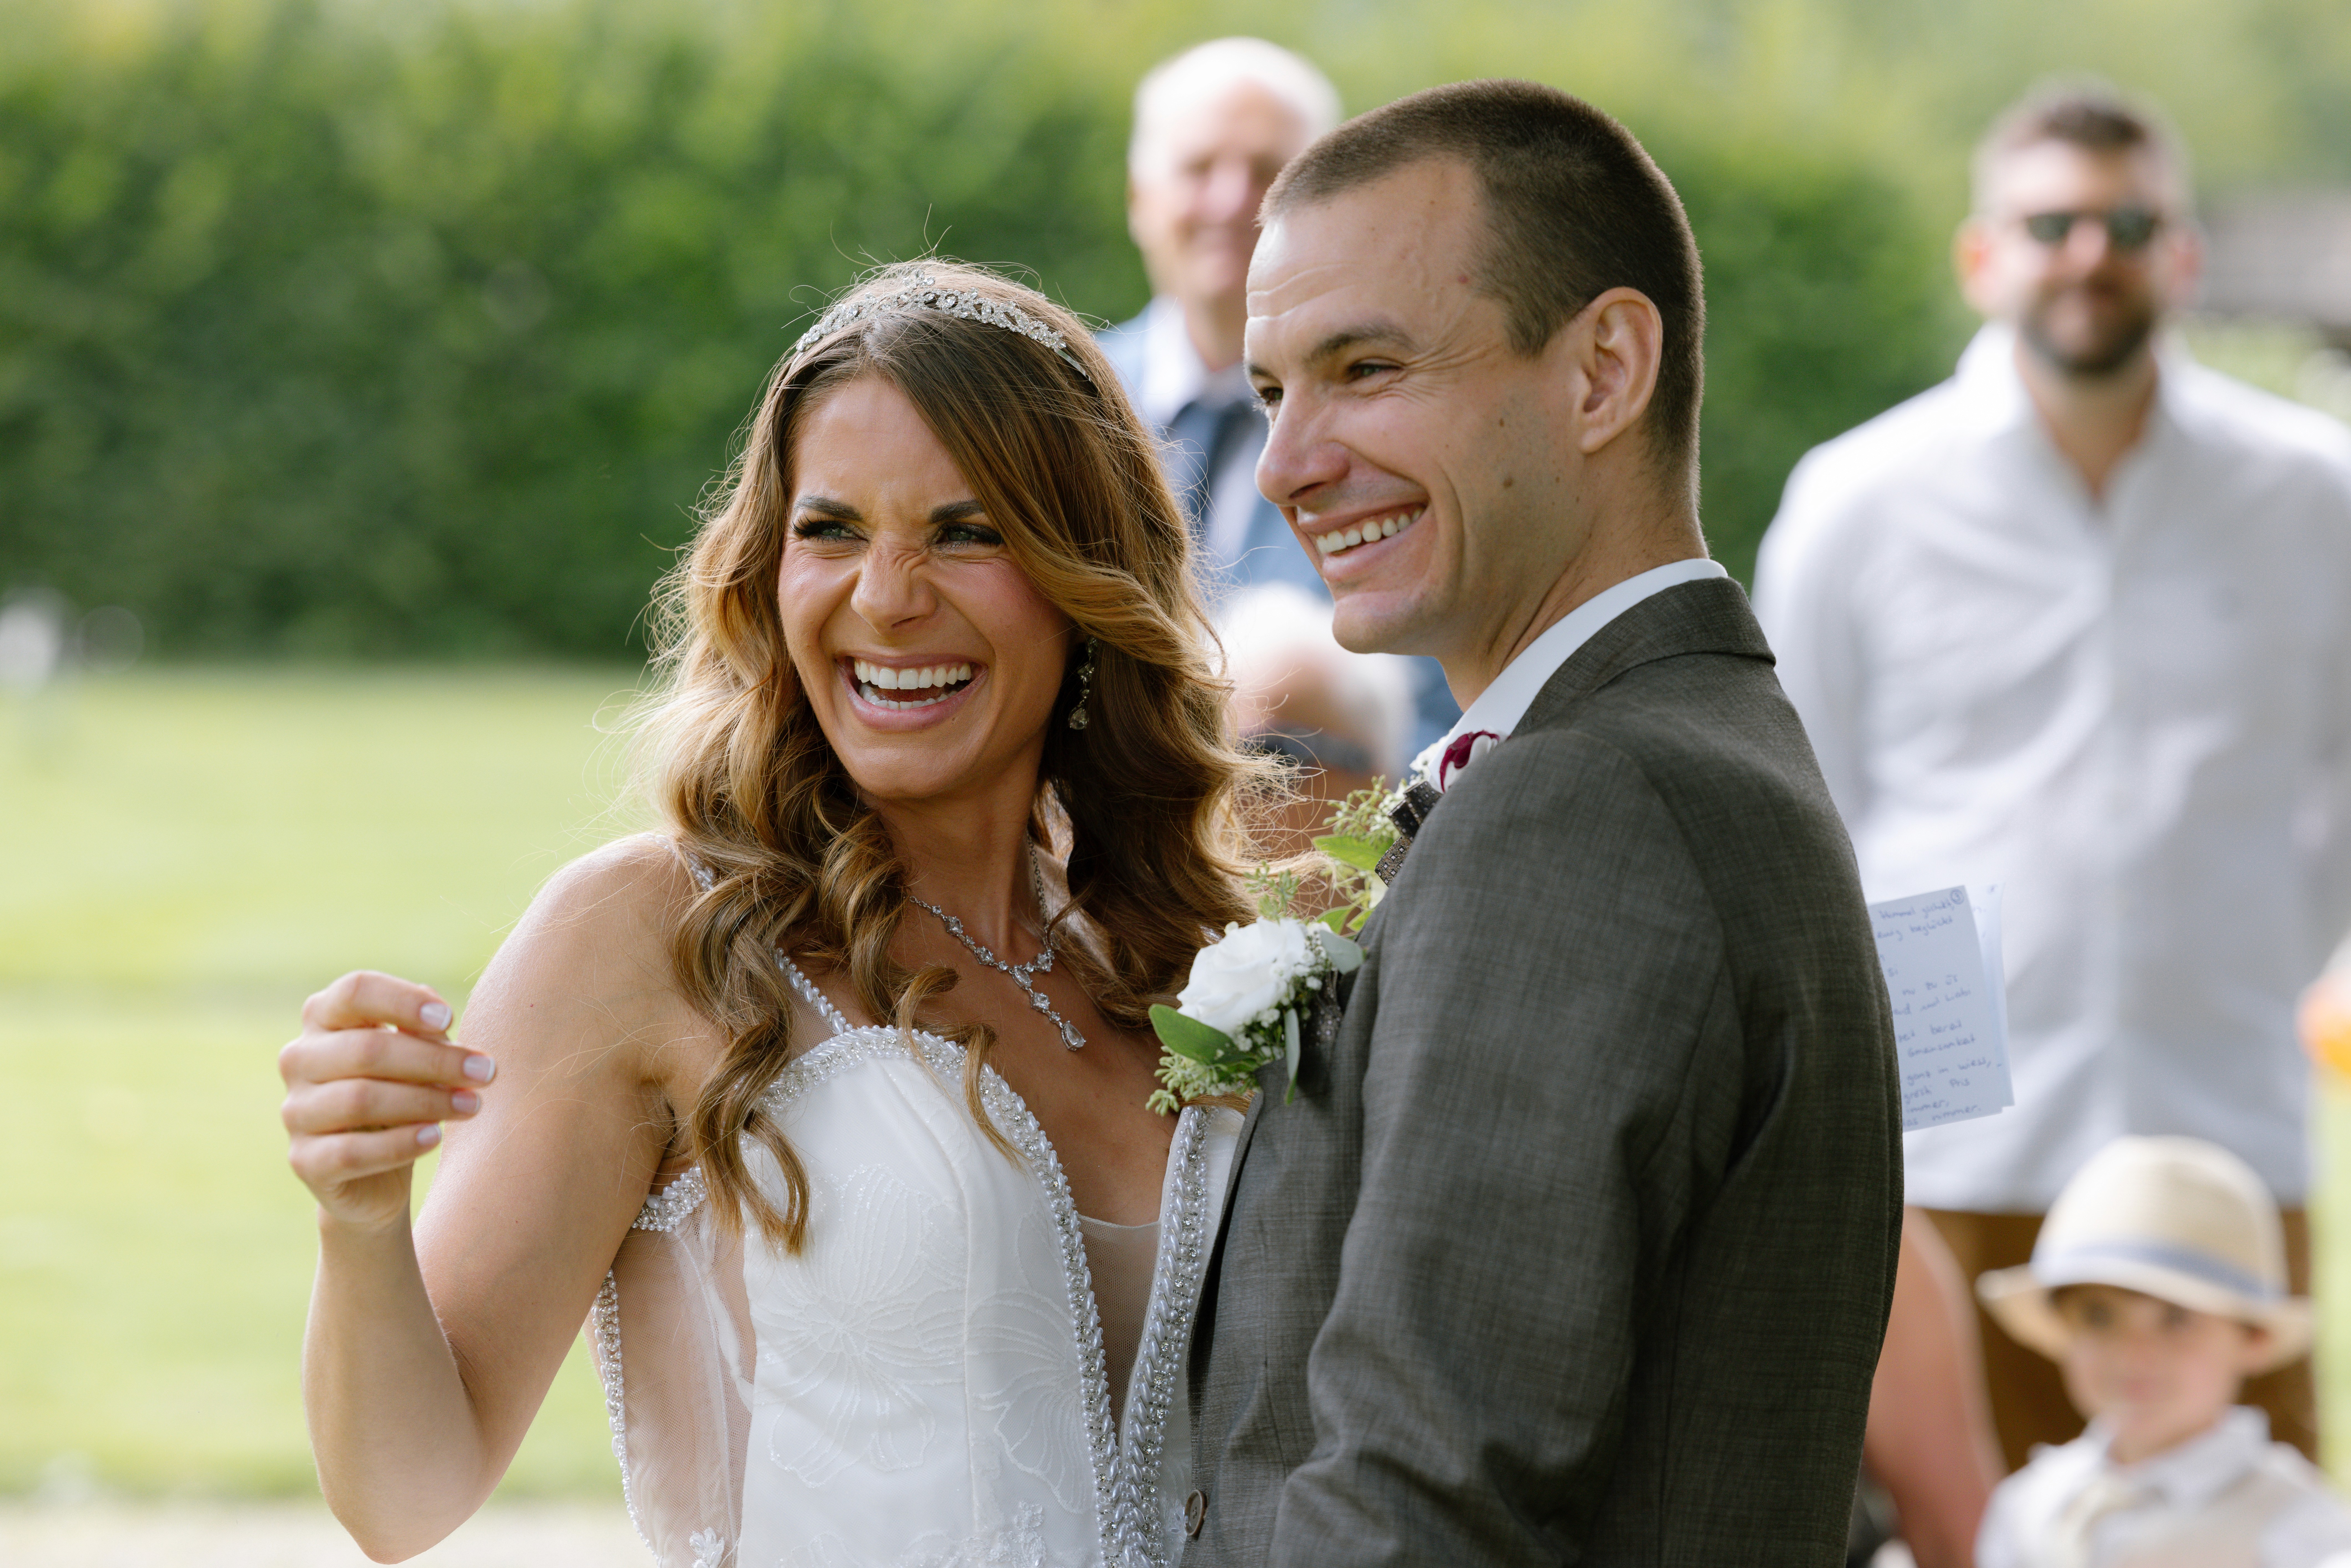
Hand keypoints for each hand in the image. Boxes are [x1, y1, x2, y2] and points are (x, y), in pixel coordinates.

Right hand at [281, 971, 495, 1230]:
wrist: (377, 1174)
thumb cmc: (402, 1095)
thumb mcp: (417, 1057)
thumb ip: (423, 1031)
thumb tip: (437, 1015)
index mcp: (324, 1018)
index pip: (355, 991)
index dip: (403, 1001)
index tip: (449, 1017)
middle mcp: (299, 1059)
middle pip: (366, 1049)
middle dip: (435, 1061)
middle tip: (485, 1073)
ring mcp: (296, 1110)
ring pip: (360, 1100)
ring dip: (426, 1102)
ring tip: (472, 1105)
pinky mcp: (304, 1160)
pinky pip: (351, 1152)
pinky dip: (399, 1144)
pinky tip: (434, 1138)